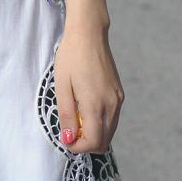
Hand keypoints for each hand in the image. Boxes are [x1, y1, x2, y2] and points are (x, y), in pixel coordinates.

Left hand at [54, 24, 123, 154]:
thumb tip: (69, 139)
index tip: (65, 140)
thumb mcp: (62, 85)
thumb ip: (67, 115)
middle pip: (104, 141)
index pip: (93, 142)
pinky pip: (112, 118)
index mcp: (96, 104)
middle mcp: (112, 105)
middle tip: (69, 130)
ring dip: (94, 133)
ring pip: (110, 131)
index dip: (78, 148)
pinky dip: (100, 122)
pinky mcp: (119, 93)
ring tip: (75, 117)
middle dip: (86, 143)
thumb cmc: (71, 56)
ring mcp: (118, 99)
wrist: (89, 32)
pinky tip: (85, 107)